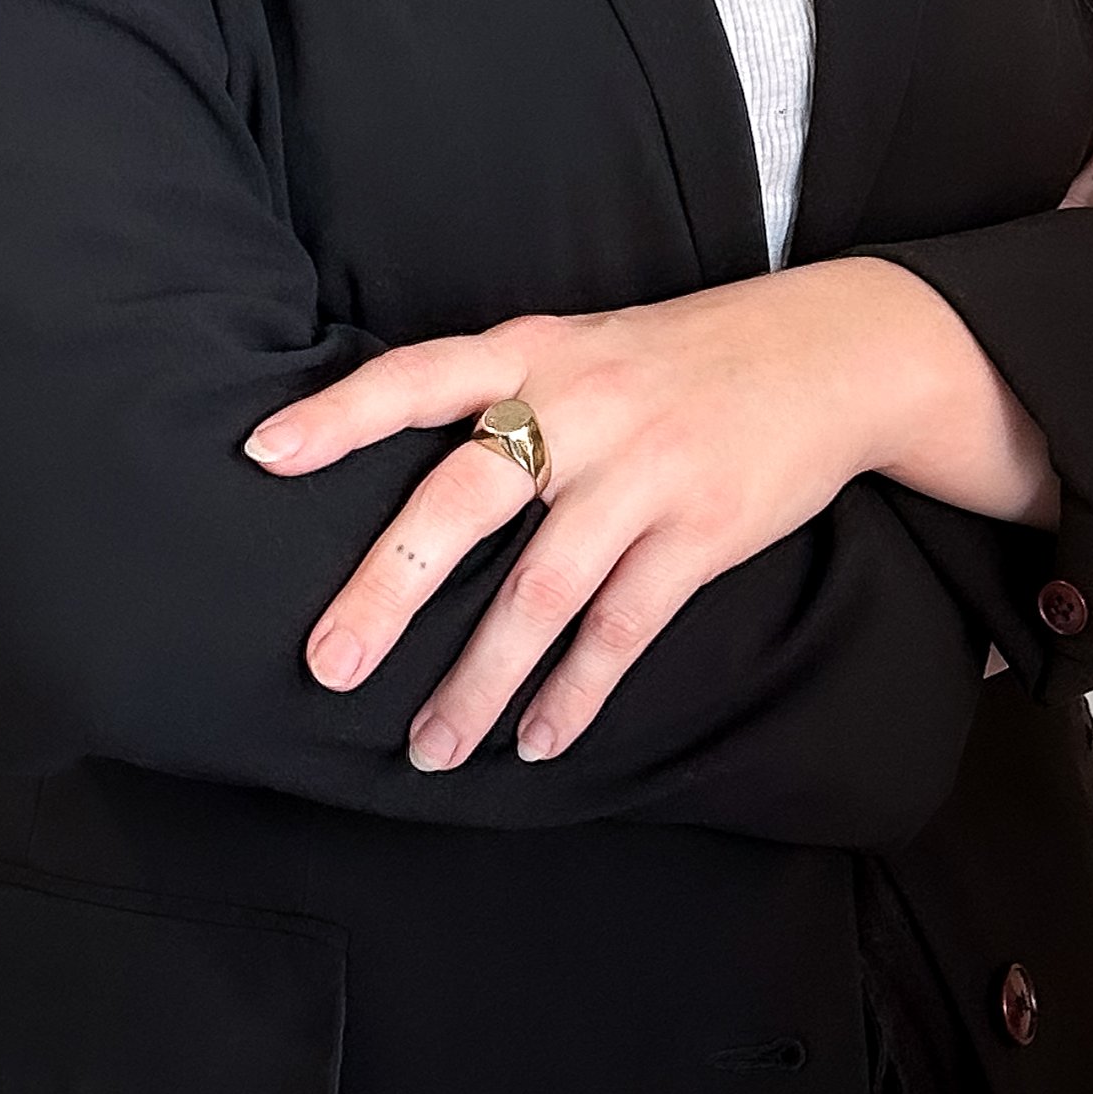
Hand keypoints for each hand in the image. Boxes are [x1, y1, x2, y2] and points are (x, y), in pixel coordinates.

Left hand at [243, 256, 1027, 775]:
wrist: (829, 351)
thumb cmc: (678, 357)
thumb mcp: (582, 342)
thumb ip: (499, 389)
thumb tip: (385, 463)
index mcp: (536, 349)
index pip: (419, 375)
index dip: (340, 412)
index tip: (262, 455)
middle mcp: (582, 405)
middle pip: (468, 496)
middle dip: (392, 588)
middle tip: (330, 665)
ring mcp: (645, 469)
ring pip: (543, 589)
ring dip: (481, 680)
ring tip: (430, 751)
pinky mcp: (704, 529)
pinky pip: (625, 626)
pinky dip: (577, 692)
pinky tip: (539, 740)